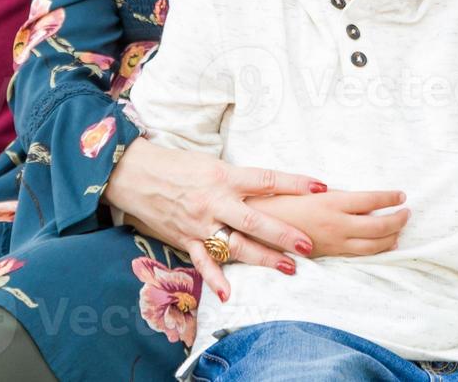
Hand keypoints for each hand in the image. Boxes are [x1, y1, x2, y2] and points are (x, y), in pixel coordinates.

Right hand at [105, 139, 326, 300]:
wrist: (136, 173)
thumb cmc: (177, 165)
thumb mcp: (212, 164)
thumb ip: (238, 179)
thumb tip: (270, 187)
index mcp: (224, 176)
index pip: (266, 180)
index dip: (294, 183)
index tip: (320, 186)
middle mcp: (215, 200)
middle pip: (256, 219)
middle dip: (284, 233)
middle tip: (309, 245)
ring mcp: (200, 223)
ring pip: (236, 244)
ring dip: (263, 258)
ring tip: (289, 268)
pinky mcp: (185, 239)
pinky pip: (203, 262)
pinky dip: (216, 279)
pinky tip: (229, 293)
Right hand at [248, 190, 408, 257]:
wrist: (256, 226)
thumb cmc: (279, 201)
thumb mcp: (308, 190)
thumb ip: (333, 195)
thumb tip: (357, 199)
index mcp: (332, 203)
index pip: (371, 201)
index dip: (389, 198)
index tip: (401, 194)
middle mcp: (337, 225)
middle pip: (378, 227)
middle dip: (397, 220)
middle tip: (407, 213)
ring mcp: (333, 243)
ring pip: (372, 246)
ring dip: (390, 238)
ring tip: (400, 231)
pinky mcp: (327, 255)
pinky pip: (358, 255)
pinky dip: (375, 250)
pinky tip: (381, 247)